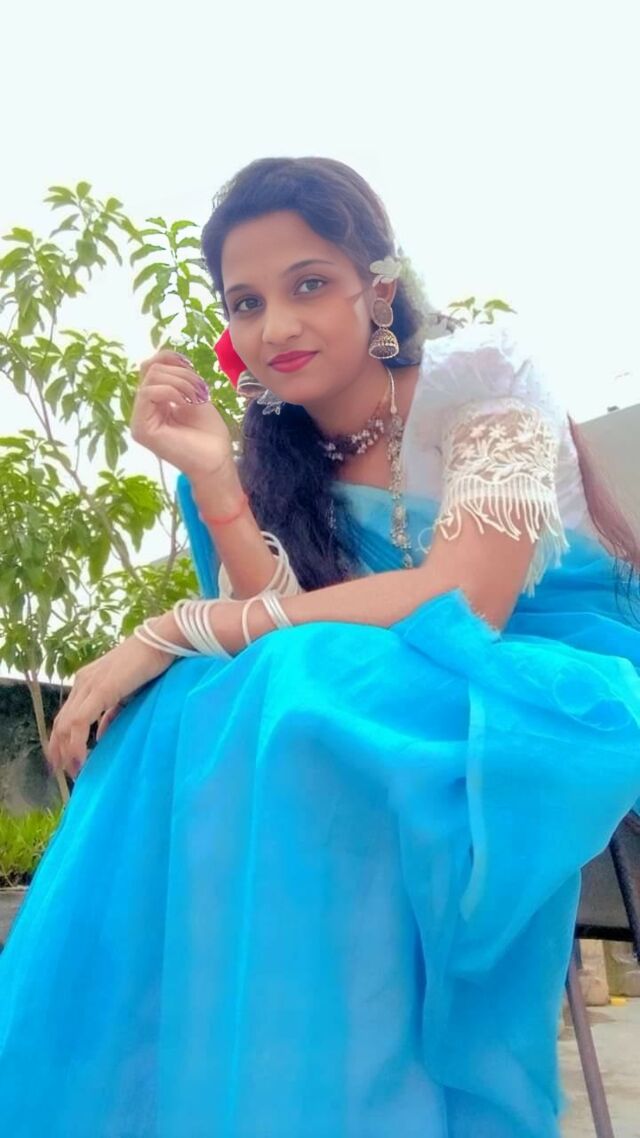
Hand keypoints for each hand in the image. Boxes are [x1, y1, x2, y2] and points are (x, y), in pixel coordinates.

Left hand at [47, 633, 174, 778]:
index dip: (61, 741)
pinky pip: (79, 722)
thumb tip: (101, 737)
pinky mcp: (99, 690)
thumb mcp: (124, 694)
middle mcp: (81, 682)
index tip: (65, 761)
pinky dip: (76, 743)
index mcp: (86, 681)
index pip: (65, 716)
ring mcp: (88, 685)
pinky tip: (81, 758)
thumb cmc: (148, 665)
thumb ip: (111, 714)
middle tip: (64, 772)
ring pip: (65, 725)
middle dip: (58, 751)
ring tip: (74, 770)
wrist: (160, 642)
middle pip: (60, 723)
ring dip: (66, 751)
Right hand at [131, 350, 233, 479]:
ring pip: (150, 379)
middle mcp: (143, 410)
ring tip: (196, 399)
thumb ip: (179, 377)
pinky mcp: (140, 429)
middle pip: (151, 370)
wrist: (216, 460)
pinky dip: (171, 391)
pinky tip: (186, 403)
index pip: (151, 368)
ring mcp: (139, 420)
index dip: (170, 359)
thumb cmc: (209, 433)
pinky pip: (148, 393)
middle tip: (199, 391)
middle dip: (180, 373)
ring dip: (179, 382)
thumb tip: (165, 356)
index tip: (191, 366)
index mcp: (155, 402)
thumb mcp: (195, 395)